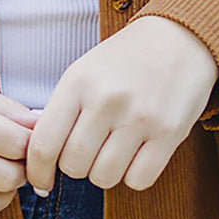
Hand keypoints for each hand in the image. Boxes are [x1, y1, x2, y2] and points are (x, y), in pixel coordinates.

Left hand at [24, 17, 218, 193]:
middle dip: (77, 167)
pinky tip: (137, 155)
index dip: (37, 172)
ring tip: (114, 150)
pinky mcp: (170, 132)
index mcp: (78, 82)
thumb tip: (40, 161)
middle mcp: (107, 99)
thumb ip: (61, 112)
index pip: (44, 144)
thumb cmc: (125, 60)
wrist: (181, 37)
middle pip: (74, 166)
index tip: (40, 182)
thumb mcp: (83, 72)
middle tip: (89, 151)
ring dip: (105, 172)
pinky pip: (139, 180)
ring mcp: (140, 117)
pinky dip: (134, 176)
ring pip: (104, 177)